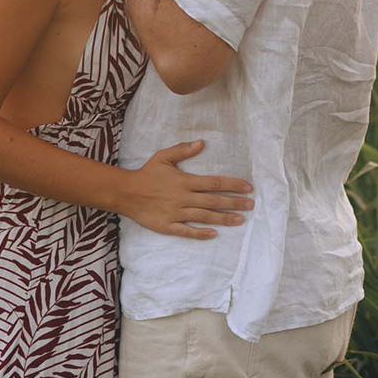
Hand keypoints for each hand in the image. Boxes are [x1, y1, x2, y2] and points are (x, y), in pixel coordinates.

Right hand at [121, 140, 253, 238]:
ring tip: (240, 220)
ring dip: (223, 219)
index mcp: (185, 181)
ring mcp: (176, 213)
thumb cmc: (146, 173)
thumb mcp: (163, 157)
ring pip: (204, 217)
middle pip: (214, 201)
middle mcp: (184, 198)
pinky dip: (200, 233)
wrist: (126, 192)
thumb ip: (183, 150)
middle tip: (251, 205)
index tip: (248, 188)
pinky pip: (186, 231)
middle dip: (234, 203)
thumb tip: (202, 143)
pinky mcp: (167, 226)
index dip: (233, 185)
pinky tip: (214, 234)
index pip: (214, 183)